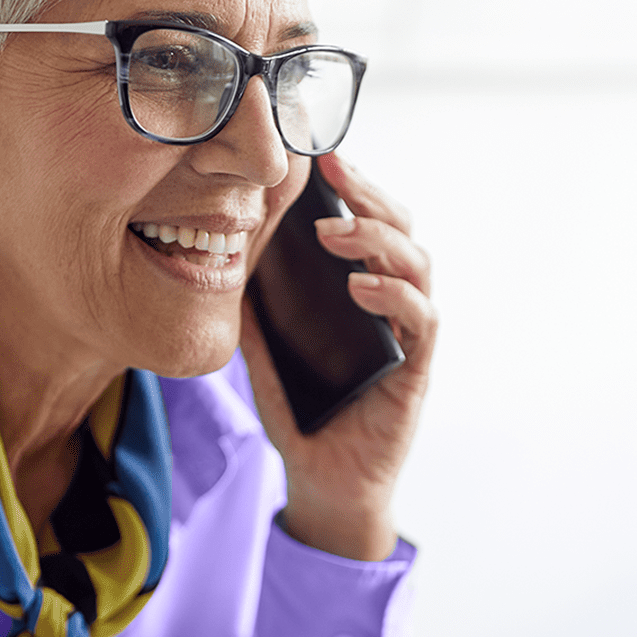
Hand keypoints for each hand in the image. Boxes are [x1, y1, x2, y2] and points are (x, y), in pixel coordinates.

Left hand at [238, 152, 434, 561]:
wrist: (323, 480)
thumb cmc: (302, 411)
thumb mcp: (262, 348)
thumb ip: (252, 305)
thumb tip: (217, 254)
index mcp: (360, 288)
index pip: (366, 221)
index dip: (351, 186)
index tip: (320, 155)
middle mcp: (391, 303)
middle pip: (399, 228)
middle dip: (369, 194)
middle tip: (334, 171)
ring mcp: (407, 334)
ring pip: (416, 264)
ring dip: (377, 239)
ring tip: (334, 234)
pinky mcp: (415, 369)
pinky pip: (419, 320)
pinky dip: (393, 296)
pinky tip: (358, 288)